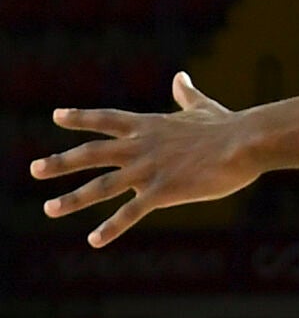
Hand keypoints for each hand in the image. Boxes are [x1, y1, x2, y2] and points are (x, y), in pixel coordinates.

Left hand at [30, 72, 260, 247]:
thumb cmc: (229, 125)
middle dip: (60, 162)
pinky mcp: (162, 191)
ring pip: (101, 186)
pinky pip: (130, 213)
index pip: (108, 120)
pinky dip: (111, 228)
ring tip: (49, 209)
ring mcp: (149, 169)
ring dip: (72, 199)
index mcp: (150, 126)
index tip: (57, 116)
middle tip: (34, 168)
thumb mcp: (202, 108)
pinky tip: (94, 240)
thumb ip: (186, 95)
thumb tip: (180, 77)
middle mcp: (141, 147)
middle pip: (92, 154)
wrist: (246, 142)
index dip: (81, 118)